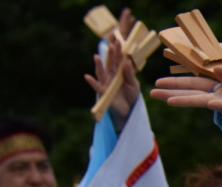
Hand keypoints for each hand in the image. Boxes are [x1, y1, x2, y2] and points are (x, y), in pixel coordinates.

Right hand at [83, 11, 139, 125]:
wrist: (128, 110)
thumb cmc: (130, 96)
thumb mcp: (134, 85)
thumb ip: (129, 75)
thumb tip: (127, 62)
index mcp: (119, 72)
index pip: (119, 60)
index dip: (119, 51)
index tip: (119, 41)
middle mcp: (111, 75)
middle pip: (110, 63)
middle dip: (111, 55)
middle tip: (111, 45)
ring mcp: (106, 83)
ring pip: (101, 72)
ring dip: (99, 65)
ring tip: (97, 57)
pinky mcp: (103, 92)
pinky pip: (96, 86)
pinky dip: (92, 82)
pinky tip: (87, 77)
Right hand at [151, 66, 221, 127]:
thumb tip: (215, 69)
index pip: (196, 83)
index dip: (178, 82)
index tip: (160, 81)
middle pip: (194, 93)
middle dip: (173, 93)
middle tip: (153, 93)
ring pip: (206, 102)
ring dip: (188, 100)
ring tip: (168, 101)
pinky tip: (209, 102)